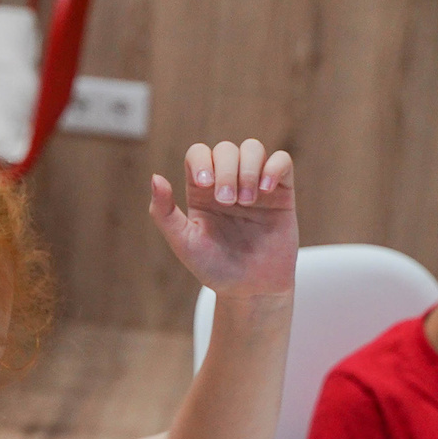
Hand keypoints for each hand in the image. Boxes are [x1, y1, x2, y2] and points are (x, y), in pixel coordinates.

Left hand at [149, 140, 295, 297]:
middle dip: (226, 170)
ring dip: (248, 169)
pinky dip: (273, 168)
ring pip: (253, 148)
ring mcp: (255, 186)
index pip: (199, 153)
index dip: (201, 160)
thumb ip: (164, 213)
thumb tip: (155, 178)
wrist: (251, 290)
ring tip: (247, 200)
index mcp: (202, 191)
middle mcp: (228, 183)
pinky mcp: (281, 193)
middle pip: (226, 150)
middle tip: (228, 202)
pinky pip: (281, 161)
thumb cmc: (214, 268)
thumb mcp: (183, 243)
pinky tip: (266, 191)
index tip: (204, 184)